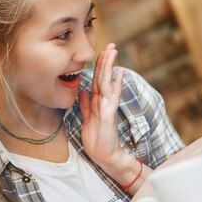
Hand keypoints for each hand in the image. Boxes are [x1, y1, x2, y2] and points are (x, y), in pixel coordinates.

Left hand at [80, 43, 133, 180]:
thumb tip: (81, 90)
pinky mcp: (109, 113)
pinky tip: (119, 73)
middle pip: (104, 77)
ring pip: (107, 82)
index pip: (97, 80)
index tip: (100, 52)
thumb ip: (85, 105)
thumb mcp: (87, 119)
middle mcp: (104, 102)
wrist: (105, 156)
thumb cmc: (97, 140)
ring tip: (113, 52)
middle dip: (106, 60)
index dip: (98, 66)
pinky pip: (112, 96)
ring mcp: (108, 106)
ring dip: (109, 66)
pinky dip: (115, 84)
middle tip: (111, 45)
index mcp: (97, 103)